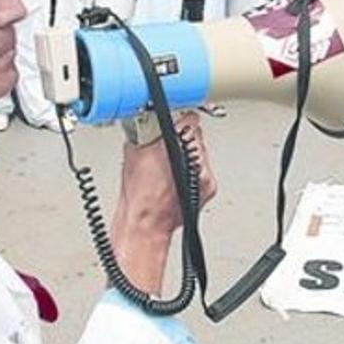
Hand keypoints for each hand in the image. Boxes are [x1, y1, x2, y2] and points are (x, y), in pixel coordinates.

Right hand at [110, 112, 214, 292]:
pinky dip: (194, 170)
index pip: (190, 119)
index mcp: (178, 146)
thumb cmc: (138, 195)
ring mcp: (206, 175)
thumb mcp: (134, 152)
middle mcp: (196, 160)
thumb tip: (150, 120)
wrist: (145, 224)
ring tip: (169, 166)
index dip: (178, 119)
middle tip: (167, 145)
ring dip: (189, 154)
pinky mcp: (209, 187)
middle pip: (197, 135)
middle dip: (182, 137)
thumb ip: (147, 131)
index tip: (173, 120)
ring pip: (201, 152)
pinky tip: (178, 177)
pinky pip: (204, 170)